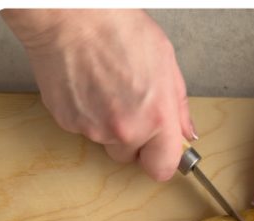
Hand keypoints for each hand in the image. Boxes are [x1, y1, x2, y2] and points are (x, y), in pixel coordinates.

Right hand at [3, 9, 193, 180]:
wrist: (71, 18)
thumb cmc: (117, 29)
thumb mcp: (165, 61)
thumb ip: (178, 105)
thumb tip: (185, 131)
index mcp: (155, 117)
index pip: (162, 168)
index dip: (160, 158)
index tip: (159, 150)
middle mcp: (124, 130)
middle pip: (130, 156)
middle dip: (132, 139)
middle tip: (129, 104)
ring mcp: (93, 129)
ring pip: (105, 142)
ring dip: (108, 124)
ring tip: (107, 87)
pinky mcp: (68, 122)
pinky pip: (83, 128)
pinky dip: (87, 114)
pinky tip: (89, 86)